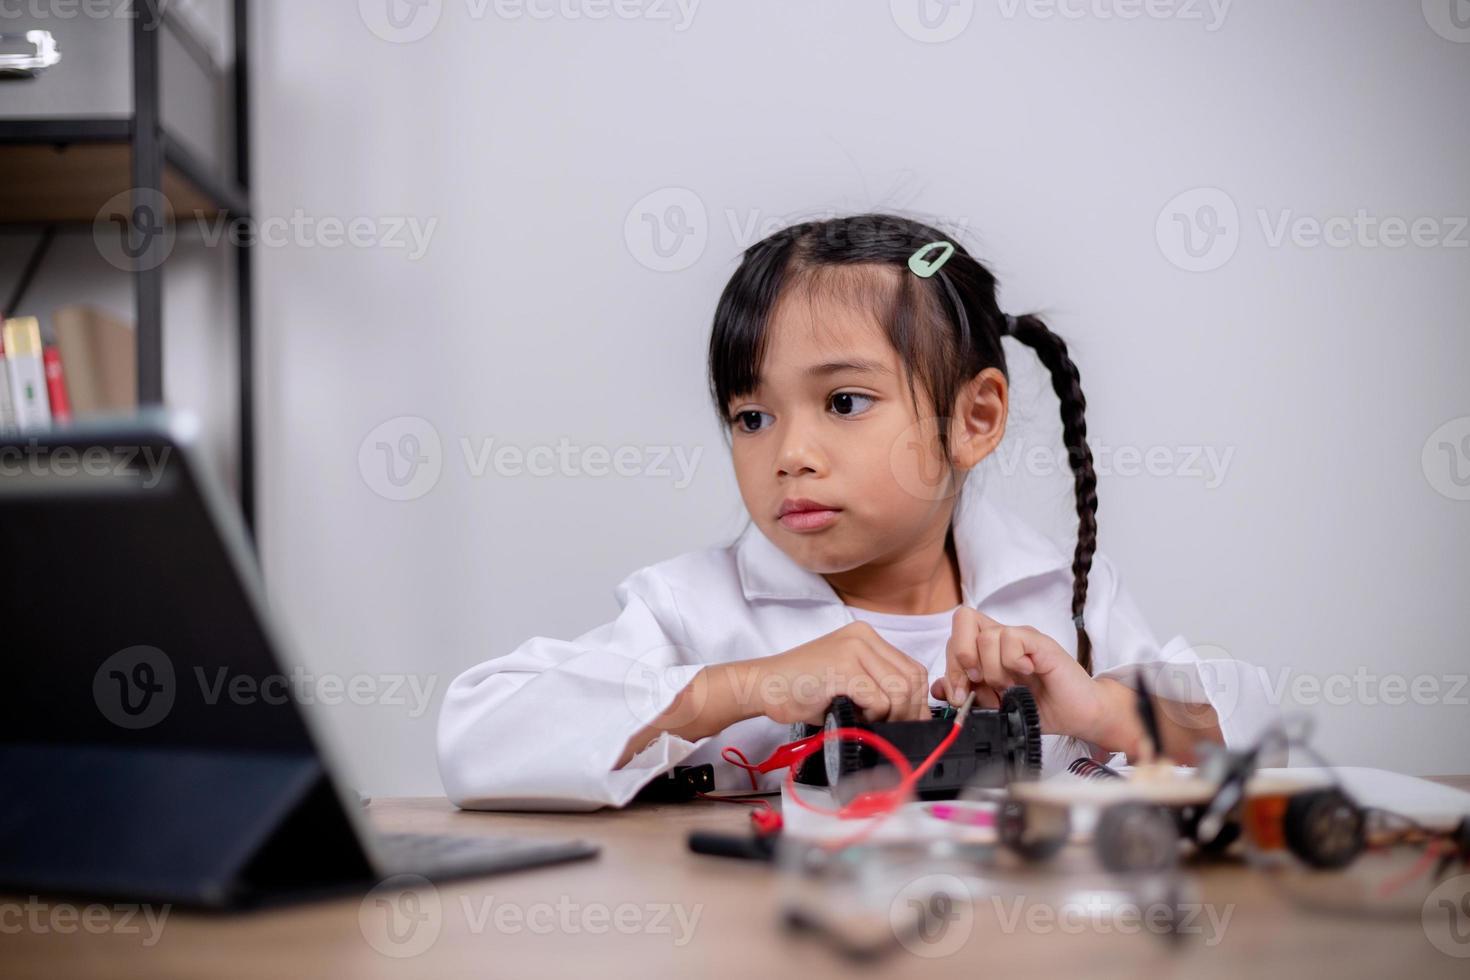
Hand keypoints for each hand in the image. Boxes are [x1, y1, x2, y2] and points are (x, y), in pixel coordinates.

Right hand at [733, 621, 931, 726]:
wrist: (764, 686)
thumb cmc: (802, 688)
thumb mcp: (848, 678)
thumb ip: (878, 685)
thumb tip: (913, 713)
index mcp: (867, 636)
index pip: (913, 668)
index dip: (917, 700)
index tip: (908, 720)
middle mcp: (863, 637)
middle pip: (912, 679)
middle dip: (908, 711)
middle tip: (891, 727)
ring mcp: (854, 650)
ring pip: (900, 690)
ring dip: (890, 715)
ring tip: (868, 720)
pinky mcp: (843, 668)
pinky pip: (879, 699)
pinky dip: (872, 715)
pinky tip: (854, 714)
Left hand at [930, 608, 1112, 742]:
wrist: (1078, 716)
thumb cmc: (1040, 707)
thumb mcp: (994, 705)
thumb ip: (968, 694)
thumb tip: (939, 689)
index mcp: (989, 651)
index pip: (954, 637)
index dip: (950, 666)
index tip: (961, 696)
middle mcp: (1003, 638)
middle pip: (963, 620)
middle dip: (962, 661)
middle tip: (979, 686)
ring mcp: (1022, 638)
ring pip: (986, 636)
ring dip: (992, 670)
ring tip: (1010, 686)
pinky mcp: (1040, 643)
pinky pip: (1011, 638)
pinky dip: (1012, 661)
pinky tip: (1026, 674)